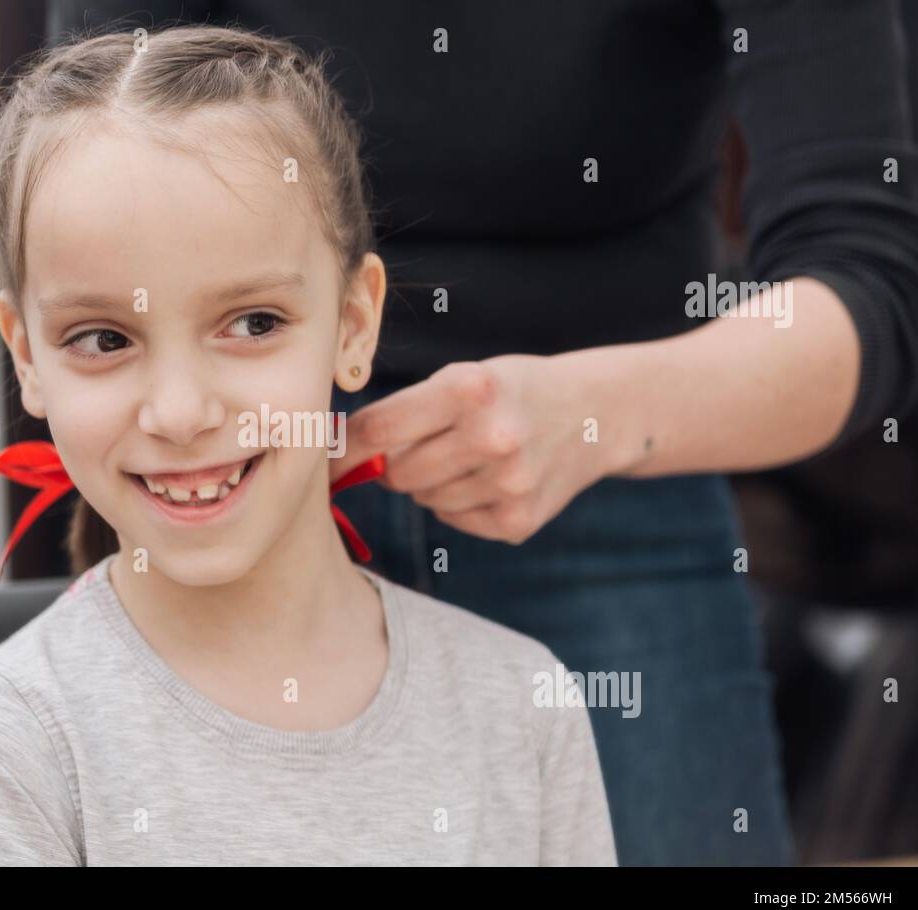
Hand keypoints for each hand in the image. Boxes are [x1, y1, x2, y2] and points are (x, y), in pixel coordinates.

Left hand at [330, 356, 623, 543]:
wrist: (595, 414)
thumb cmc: (510, 392)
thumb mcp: (463, 380)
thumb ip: (403, 414)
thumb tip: (334, 456)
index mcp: (470, 389)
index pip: (378, 430)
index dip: (343, 451)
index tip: (322, 462)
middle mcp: (492, 437)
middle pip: (397, 472)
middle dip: (399, 462)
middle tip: (433, 443)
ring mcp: (509, 484)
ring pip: (423, 499)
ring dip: (433, 482)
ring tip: (472, 456)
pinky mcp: (518, 521)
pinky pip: (453, 519)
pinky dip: (460, 503)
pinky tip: (493, 478)